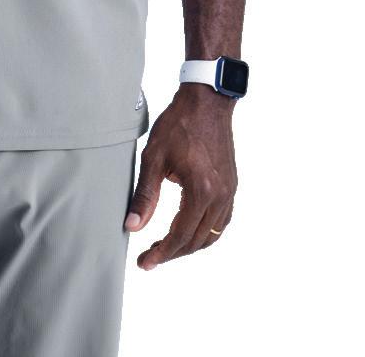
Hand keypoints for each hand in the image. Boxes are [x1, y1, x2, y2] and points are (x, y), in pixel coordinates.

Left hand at [124, 84, 237, 269]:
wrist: (207, 101)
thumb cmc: (178, 124)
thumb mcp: (154, 157)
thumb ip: (145, 195)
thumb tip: (133, 226)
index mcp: (200, 191)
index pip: (180, 235)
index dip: (161, 253)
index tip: (144, 263)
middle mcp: (220, 196)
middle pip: (196, 240)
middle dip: (172, 253)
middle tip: (150, 258)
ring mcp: (229, 192)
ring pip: (211, 234)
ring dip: (189, 245)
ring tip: (167, 248)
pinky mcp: (231, 185)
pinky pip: (222, 221)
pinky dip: (205, 232)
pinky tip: (190, 230)